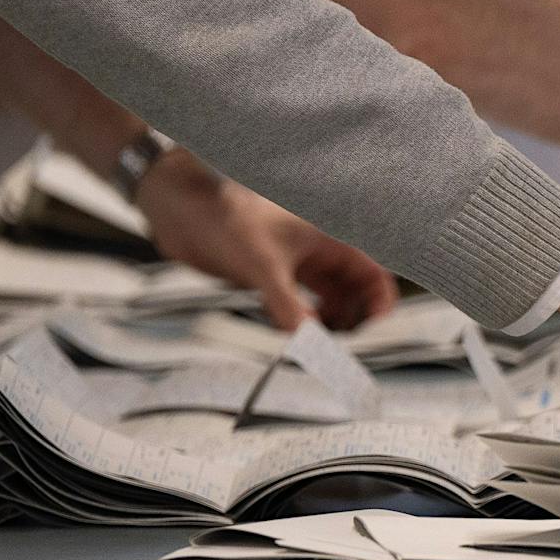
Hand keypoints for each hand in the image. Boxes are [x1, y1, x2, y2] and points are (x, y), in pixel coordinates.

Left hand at [137, 149, 398, 330]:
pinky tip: (292, 335)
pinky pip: (302, 305)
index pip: (372, 273)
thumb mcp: (262, 264)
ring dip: (328, 327)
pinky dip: (303, 323)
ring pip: (330, 302)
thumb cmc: (224, 218)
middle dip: (353, 321)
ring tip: (317, 346)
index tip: (372, 333)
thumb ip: (287, 306)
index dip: (379, 304)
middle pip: (355, 293)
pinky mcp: (276, 275)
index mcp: (328, 236)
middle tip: (342, 350)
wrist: (180, 209)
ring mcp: (298, 263)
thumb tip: (309, 344)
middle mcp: (318, 250)